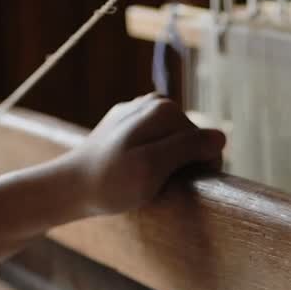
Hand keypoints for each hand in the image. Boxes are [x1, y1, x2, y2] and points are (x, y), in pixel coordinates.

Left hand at [71, 94, 225, 217]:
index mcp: (164, 109)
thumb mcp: (153, 168)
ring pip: (173, 141)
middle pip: (190, 139)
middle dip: (183, 164)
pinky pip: (155, 141)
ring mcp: (137, 111)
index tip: (180, 188)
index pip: (206, 141)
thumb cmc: (111, 183)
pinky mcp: (126, 124)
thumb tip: (221, 137)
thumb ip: (187, 149)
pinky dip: (152, 158)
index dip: (201, 170)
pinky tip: (134, 170)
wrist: (68, 187)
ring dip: (168, 163)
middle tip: (158, 185)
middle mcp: (152, 101)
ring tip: (146, 179)